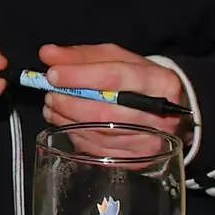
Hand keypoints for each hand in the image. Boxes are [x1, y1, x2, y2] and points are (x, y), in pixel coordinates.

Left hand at [39, 43, 186, 139]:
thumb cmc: (137, 81)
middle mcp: (161, 115)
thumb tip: (47, 55)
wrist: (167, 111)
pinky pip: (100, 151)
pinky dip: (77, 136)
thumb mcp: (115, 59)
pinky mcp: (140, 159)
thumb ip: (80, 55)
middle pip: (105, 111)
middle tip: (50, 95)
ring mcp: (152, 141)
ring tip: (53, 108)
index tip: (52, 75)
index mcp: (159, 81)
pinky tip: (67, 124)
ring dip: (67, 121)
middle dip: (69, 103)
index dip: (79, 76)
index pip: (114, 77)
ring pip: (100, 133)